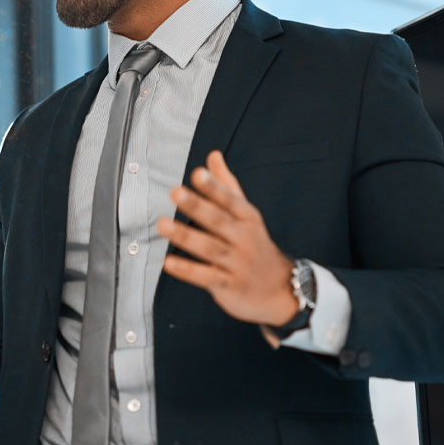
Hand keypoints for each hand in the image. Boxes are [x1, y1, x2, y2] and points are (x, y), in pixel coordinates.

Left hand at [157, 150, 299, 326]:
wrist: (281, 289)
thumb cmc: (255, 245)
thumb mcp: (247, 214)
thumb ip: (227, 186)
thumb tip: (212, 155)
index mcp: (248, 218)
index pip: (230, 200)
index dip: (214, 187)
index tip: (198, 173)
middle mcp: (244, 239)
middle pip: (218, 221)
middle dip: (197, 206)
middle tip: (175, 192)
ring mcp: (237, 263)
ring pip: (209, 248)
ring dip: (185, 236)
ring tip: (162, 224)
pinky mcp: (229, 286)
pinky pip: (207, 277)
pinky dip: (187, 270)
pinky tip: (168, 262)